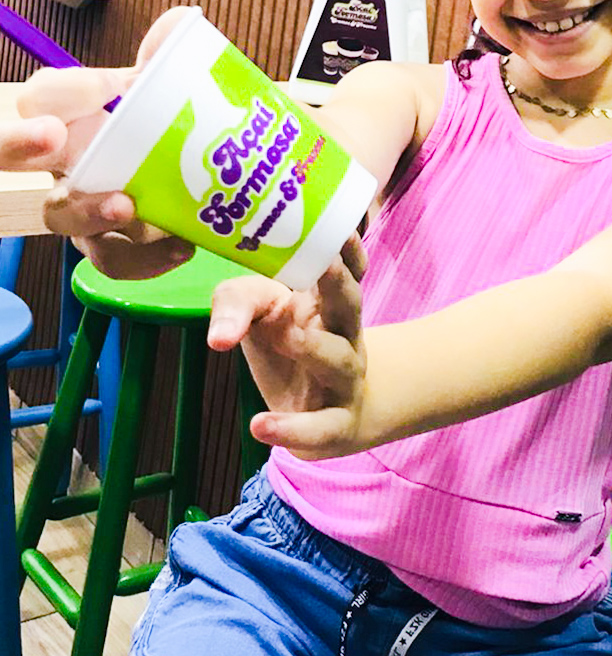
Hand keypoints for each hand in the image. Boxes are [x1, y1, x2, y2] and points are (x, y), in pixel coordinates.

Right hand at [11, 7, 194, 277]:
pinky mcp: (114, 245)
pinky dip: (146, 258)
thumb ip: (171, 49)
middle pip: (8, 154)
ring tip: (127, 207)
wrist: (204, 173)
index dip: (60, 91)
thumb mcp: (171, 84)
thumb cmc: (168, 122)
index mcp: (72, 115)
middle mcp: (62, 161)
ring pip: (58, 217)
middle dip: (13, 144)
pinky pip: (115, 259)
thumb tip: (175, 29)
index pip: (39, 96)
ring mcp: (82, 206)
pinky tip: (181, 245)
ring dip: (86, 212)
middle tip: (48, 137)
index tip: (104, 88)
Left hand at [207, 234, 368, 458]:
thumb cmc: (290, 346)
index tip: (342, 227)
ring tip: (288, 336)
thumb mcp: (260, 314)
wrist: (332, 414)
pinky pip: (319, 427)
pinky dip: (292, 428)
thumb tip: (218, 334)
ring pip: (339, 361)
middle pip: (350, 306)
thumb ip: (236, 304)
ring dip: (316, 347)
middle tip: (325, 264)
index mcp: (329, 302)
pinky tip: (259, 426)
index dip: (348, 249)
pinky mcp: (334, 424)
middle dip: (340, 284)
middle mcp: (345, 335)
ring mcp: (345, 379)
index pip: (348, 269)